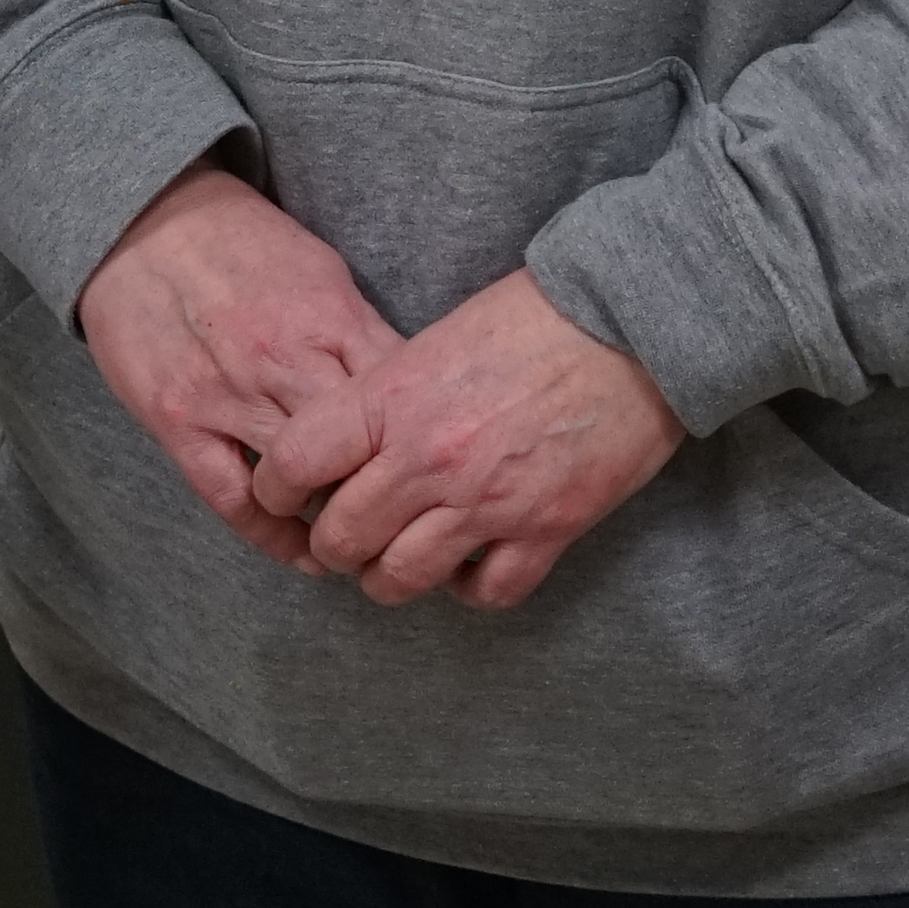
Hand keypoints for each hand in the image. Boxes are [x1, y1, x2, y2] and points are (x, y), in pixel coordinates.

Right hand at [73, 164, 399, 568]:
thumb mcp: (322, 270)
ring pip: (301, 480)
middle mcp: (285, 361)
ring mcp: (229, 396)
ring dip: (339, 517)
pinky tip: (304, 554)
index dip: (428, 442)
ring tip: (368, 541)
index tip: (446, 472)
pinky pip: (232, 498)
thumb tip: (412, 384)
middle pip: (359, 449)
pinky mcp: (179, 422)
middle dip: (391, 488)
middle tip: (416, 519)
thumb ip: (361, 330)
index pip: (399, 398)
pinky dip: (273, 536)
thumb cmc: (242, 244)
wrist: (144, 223)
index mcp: (330, 319)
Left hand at [253, 270, 682, 608]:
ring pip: (401, 580)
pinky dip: (472, 588)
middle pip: (341, 539)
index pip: (294, 465)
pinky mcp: (547, 528)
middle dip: (335, 547)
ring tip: (401, 559)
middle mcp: (429, 458)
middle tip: (349, 537)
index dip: (276, 490)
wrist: (632, 323)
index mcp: (393, 399)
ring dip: (392, 577)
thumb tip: (355, 443)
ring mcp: (488, 501)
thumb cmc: (537, 315)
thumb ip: (389, 397)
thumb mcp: (438, 338)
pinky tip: (474, 564)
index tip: (286, 496)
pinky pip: (486, 593)